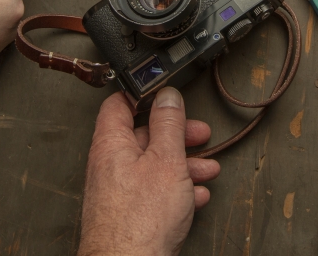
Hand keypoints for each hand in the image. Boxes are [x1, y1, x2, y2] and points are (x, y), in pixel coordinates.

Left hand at [78, 89, 219, 255]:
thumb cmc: (140, 221)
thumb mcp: (166, 161)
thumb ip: (168, 125)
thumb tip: (167, 96)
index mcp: (111, 143)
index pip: (120, 103)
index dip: (145, 95)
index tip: (168, 95)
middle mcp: (110, 164)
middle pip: (144, 135)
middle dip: (176, 135)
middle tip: (198, 134)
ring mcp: (118, 190)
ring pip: (153, 166)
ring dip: (183, 164)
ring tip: (207, 168)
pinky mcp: (128, 213)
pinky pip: (154, 192)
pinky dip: (177, 189)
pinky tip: (195, 194)